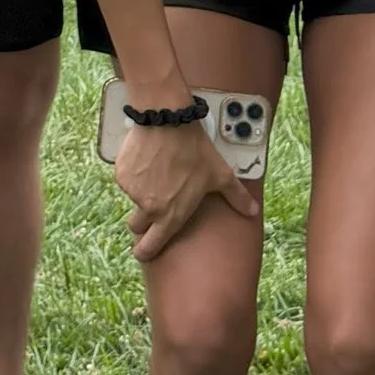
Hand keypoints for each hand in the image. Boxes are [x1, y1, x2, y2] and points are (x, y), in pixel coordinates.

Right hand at [114, 117, 261, 262]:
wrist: (168, 121)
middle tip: (153, 204)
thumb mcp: (220, 174)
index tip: (142, 253)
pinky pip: (127, 178)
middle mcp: (148, 207)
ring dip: (142, 189)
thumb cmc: (195, 150)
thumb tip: (253, 212)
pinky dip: (134, 172)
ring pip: (133, 197)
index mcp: (171, 215)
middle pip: (137, 225)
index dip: (145, 252)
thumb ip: (236, 197)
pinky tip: (148, 158)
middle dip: (142, 220)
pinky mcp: (122, 173)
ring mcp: (132, 191)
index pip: (152, 245)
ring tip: (158, 169)